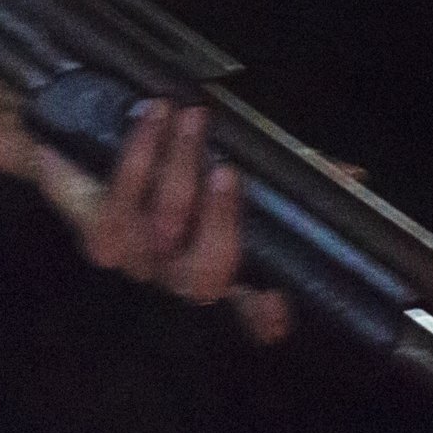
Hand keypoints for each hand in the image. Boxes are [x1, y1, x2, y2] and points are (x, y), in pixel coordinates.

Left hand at [32, 102, 293, 344]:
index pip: (253, 313)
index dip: (264, 315)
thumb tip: (351, 175)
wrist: (82, 161)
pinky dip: (136, 157)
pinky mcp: (97, 238)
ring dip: (175, 166)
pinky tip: (149, 119)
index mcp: (225, 272)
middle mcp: (181, 279)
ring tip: (185, 117)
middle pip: (205, 273)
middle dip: (219, 221)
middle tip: (228, 170)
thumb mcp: (238, 174)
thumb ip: (291, 179)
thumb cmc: (175, 175)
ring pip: (160, 229)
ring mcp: (136, 263)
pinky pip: (117, 204)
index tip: (278, 301)